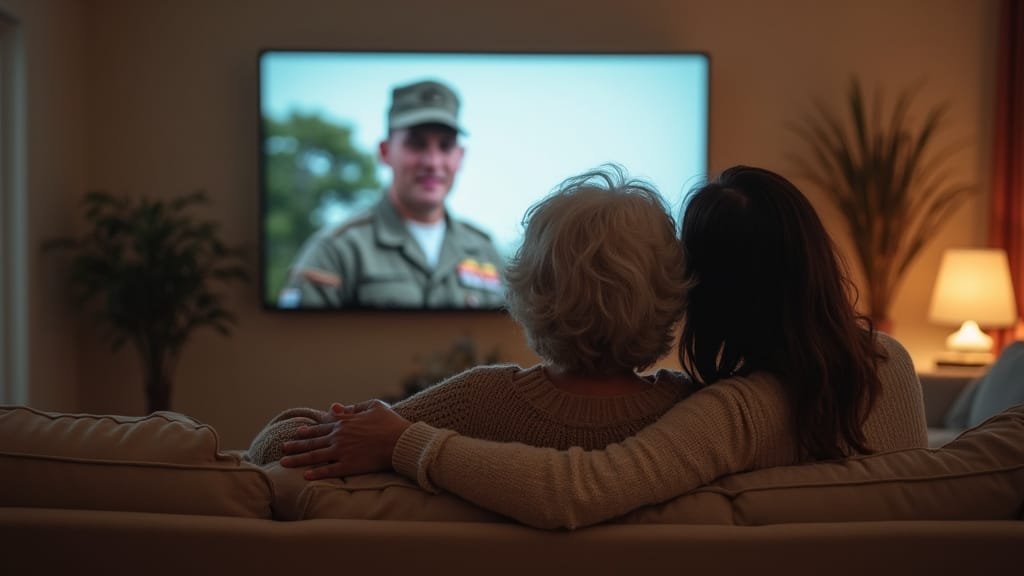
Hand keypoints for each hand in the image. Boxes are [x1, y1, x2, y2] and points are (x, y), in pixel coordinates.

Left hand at [280, 399, 411, 480]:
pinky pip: (329, 471)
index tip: (298, 432)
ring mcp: (342, 452)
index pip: (322, 426)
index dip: (308, 430)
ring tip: (284, 462)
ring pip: (315, 456)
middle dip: (296, 445)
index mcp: (344, 422)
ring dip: (298, 459)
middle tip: (283, 447)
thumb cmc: (390, 423)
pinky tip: (306, 476)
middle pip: (313, 442)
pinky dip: (316, 473)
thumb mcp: (374, 406)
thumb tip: (335, 407)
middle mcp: (339, 436)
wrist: (400, 441)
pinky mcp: (348, 466)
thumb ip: (353, 407)